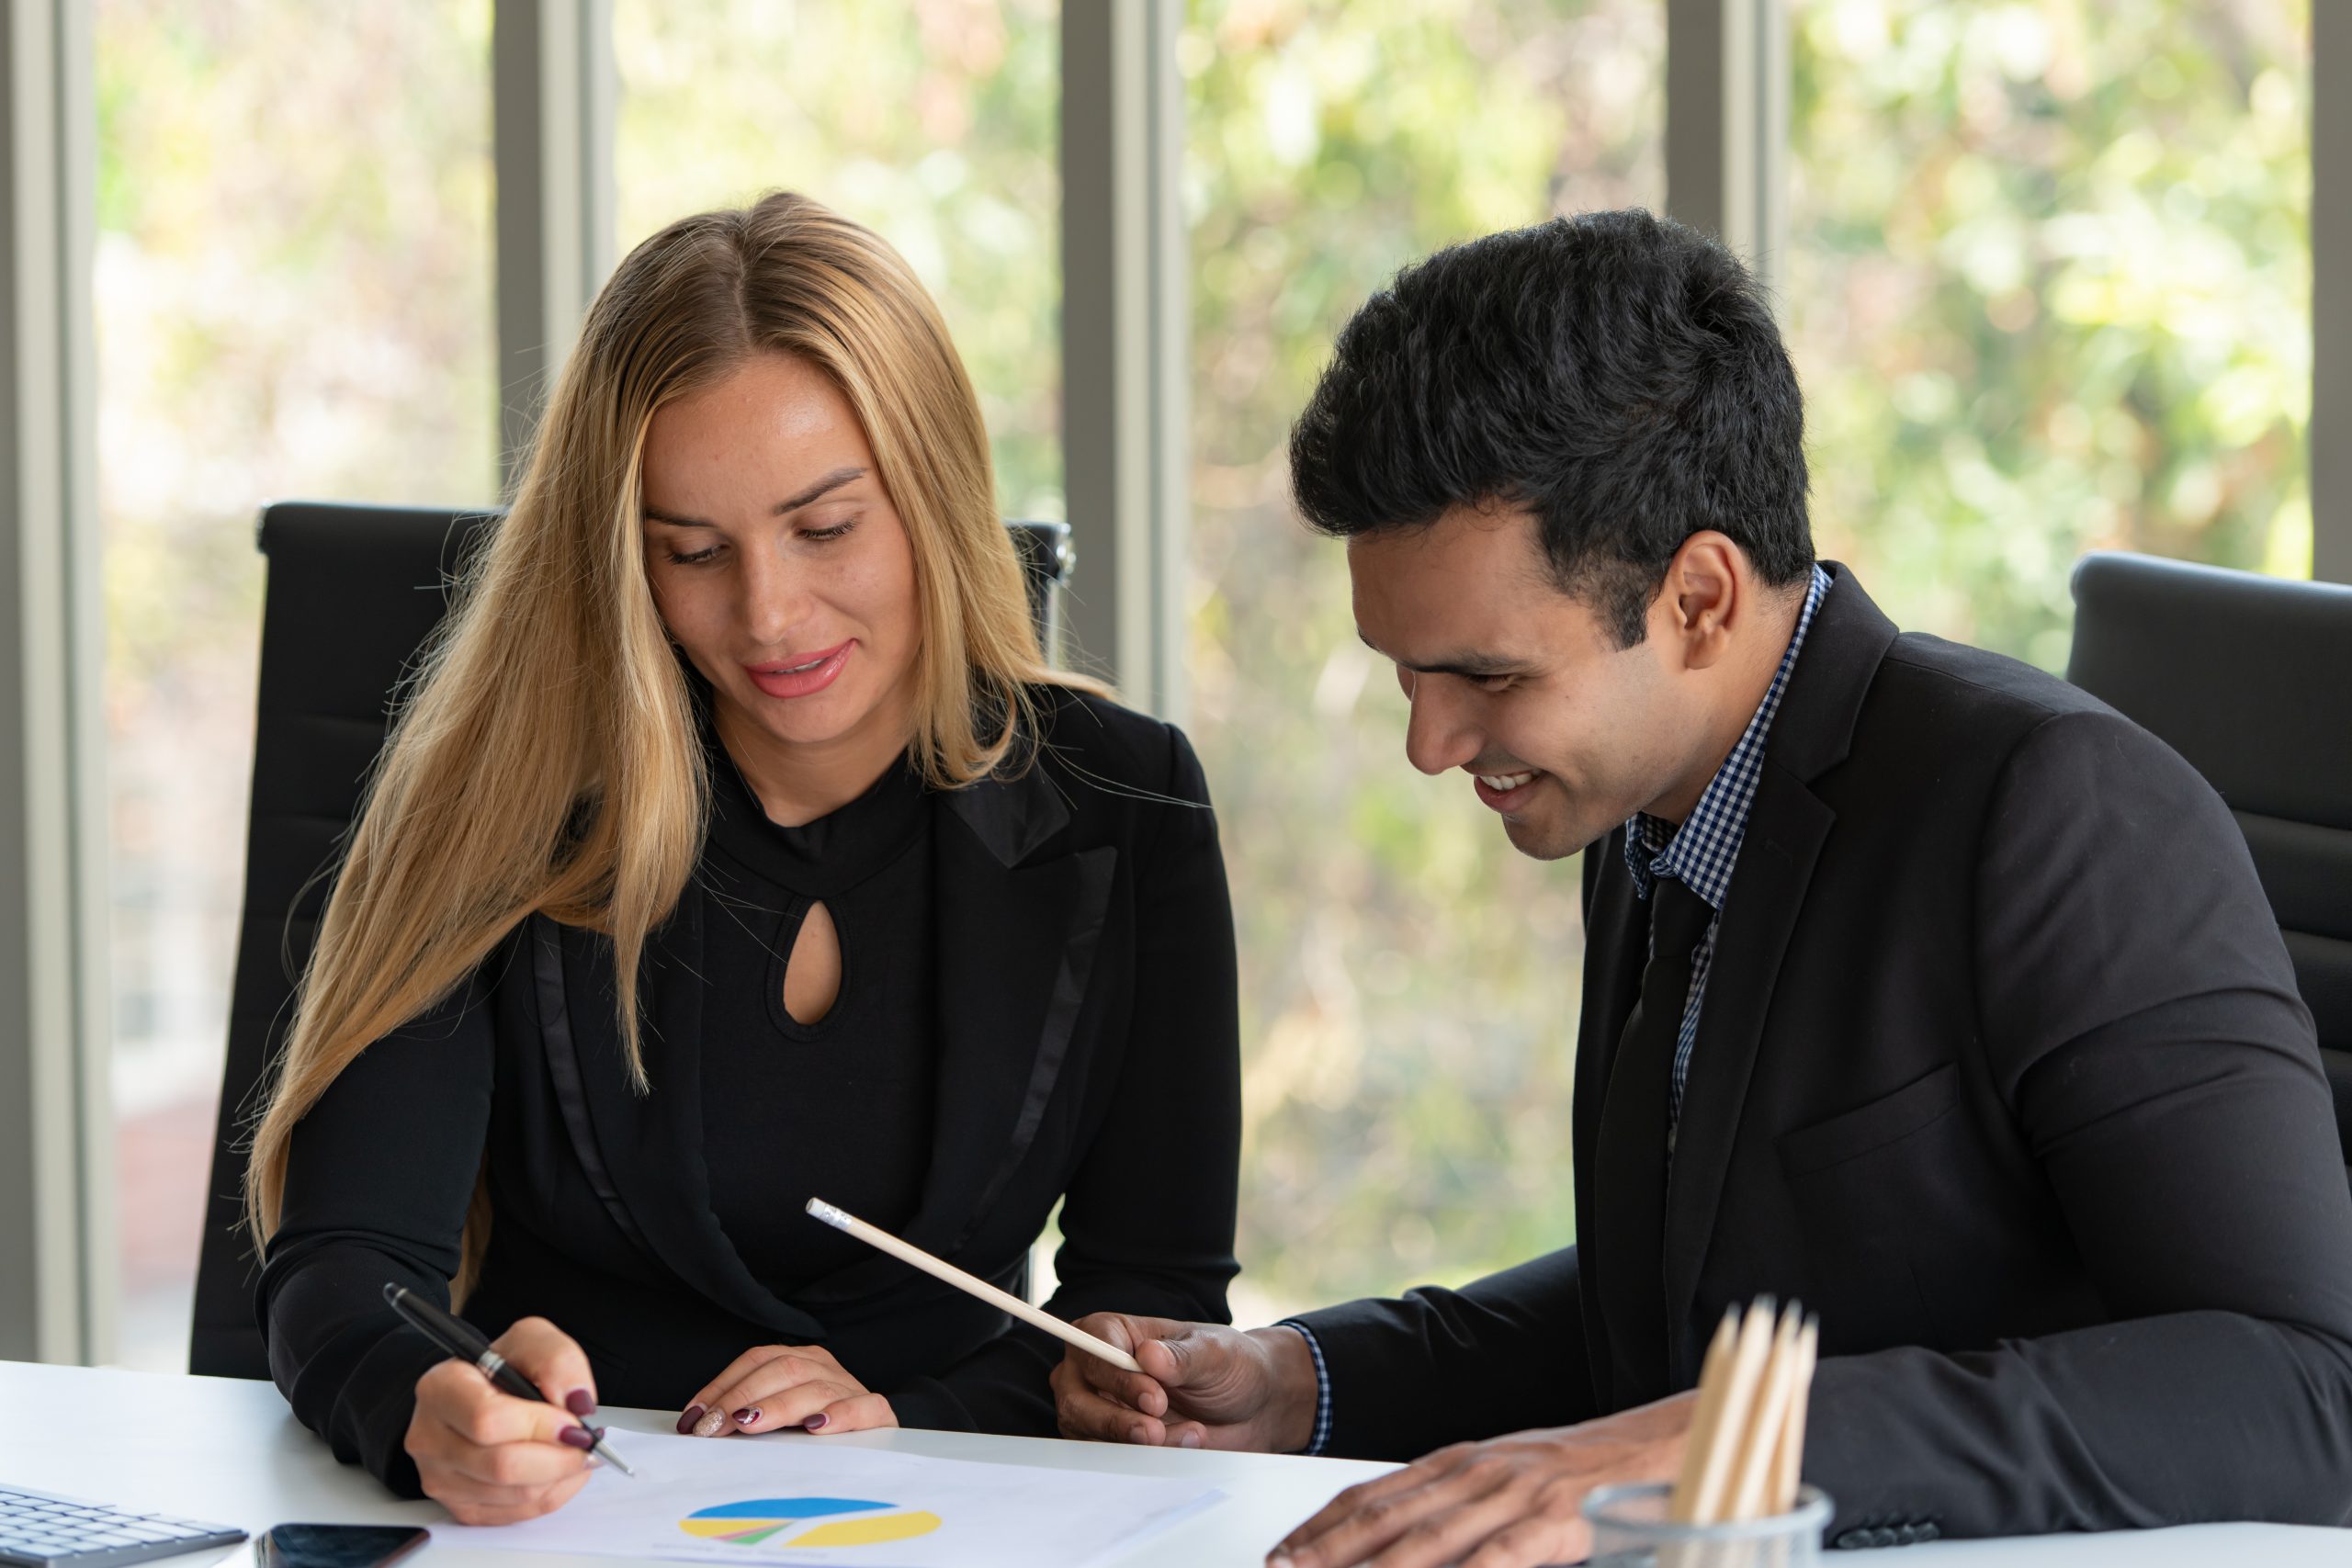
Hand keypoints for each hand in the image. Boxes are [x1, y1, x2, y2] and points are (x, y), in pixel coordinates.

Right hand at [405, 1315, 600, 1524]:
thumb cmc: (503, 1368)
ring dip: (560, 1475)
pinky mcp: (459, 1506)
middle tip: (585, 1441)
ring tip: (575, 1449)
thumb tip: (575, 1403)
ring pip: (514, 1494)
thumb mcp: (532, 1340)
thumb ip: (557, 1360)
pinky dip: (552, 1493)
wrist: (478, 1394)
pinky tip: (559, 1469)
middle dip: (558, 1456)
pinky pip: (517, 1513)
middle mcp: (430, 1437)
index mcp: (441, 1388)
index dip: (539, 1425)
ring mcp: (440, 1478)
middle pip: (502, 1466)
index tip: (573, 1420)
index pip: (487, 1420)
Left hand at [678, 1344, 897, 1437]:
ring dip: (778, 1405)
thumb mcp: (781, 1415)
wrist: (876, 1439)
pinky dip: (839, 1415)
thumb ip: (749, 1413)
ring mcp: (852, 1387)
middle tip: (713, 1425)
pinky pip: (862, 1408)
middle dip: (741, 1397)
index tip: (694, 1416)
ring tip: (750, 1422)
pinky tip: (817, 1427)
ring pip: (814, 1388)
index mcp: (801, 1359)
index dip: (722, 1385)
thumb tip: (700, 1425)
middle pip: (782, 1369)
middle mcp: (825, 1367)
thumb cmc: (817, 1429)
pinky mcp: (877, 1413)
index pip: (756, 1360)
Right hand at [1051, 1314, 1319, 1451]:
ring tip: (1193, 1433)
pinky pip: (1112, 1461)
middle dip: (1116, 1422)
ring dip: (1142, 1443)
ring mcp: (1098, 1410)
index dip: (1117, 1378)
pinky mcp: (1111, 1444)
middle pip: (1075, 1400)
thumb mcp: (1215, 1353)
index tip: (1154, 1400)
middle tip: (1157, 1432)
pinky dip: (1149, 1459)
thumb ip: (1182, 1356)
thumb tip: (1149, 1356)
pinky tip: (1186, 1443)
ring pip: (1093, 1436)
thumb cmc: (1227, 1365)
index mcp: (1111, 1332)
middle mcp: (1093, 1370)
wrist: (1251, 1406)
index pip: (1091, 1349)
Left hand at [1266, 1392, 1695, 1567]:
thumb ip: (1449, 1513)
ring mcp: (1514, 1494)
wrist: (1651, 1449)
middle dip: (1326, 1549)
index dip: (1320, 1526)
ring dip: (1378, 1567)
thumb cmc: (1572, 1481)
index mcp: (1455, 1464)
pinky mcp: (1555, 1520)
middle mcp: (1474, 1473)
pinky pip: (1500, 1555)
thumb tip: (1392, 1547)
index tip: (1281, 1553)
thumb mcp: (1500, 1487)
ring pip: (1430, 1539)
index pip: (1370, 1495)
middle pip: (1385, 1517)